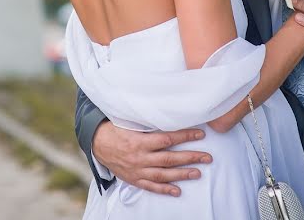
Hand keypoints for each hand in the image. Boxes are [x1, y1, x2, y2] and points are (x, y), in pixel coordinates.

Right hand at [92, 121, 210, 196]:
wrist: (97, 143)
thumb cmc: (114, 129)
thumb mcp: (129, 121)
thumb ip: (147, 121)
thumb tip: (167, 113)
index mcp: (139, 141)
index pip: (167, 139)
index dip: (185, 136)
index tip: (200, 135)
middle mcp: (140, 157)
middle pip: (170, 158)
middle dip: (190, 157)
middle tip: (207, 157)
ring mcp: (138, 170)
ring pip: (163, 174)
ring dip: (182, 174)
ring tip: (197, 173)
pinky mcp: (134, 179)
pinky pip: (151, 186)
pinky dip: (164, 190)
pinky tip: (177, 191)